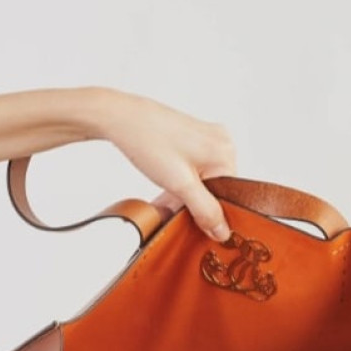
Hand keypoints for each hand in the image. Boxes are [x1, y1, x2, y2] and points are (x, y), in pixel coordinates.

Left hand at [95, 88, 236, 240]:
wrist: (121, 119)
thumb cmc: (148, 141)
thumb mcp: (181, 185)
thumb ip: (205, 210)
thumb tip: (222, 231)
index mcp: (225, 153)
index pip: (229, 197)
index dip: (212, 214)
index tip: (196, 224)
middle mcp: (221, 143)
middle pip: (216, 189)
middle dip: (196, 204)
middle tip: (176, 211)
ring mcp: (207, 139)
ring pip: (204, 181)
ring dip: (186, 195)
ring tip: (167, 197)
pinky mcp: (193, 139)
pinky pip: (195, 169)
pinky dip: (181, 182)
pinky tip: (167, 188)